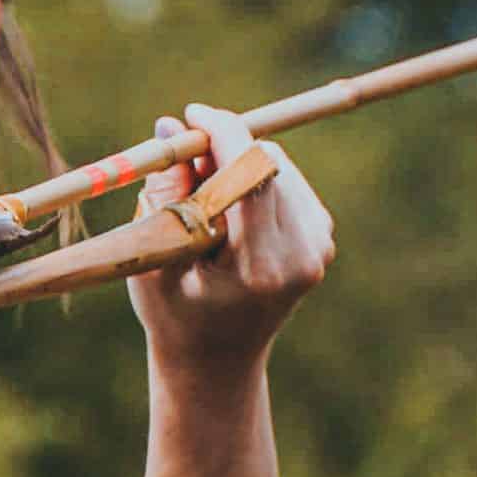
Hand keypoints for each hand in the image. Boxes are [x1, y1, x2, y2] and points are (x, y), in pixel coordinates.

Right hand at [127, 104, 335, 376]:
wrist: (218, 362)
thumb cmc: (175, 313)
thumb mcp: (155, 259)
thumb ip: (165, 195)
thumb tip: (171, 125)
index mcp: (260, 266)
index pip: (252, 174)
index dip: (223, 132)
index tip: (191, 114)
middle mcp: (301, 255)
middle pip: (268, 162)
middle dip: (225, 144)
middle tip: (183, 153)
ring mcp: (318, 248)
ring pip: (277, 164)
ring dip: (237, 161)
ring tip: (199, 196)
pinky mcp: (321, 239)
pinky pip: (286, 180)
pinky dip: (253, 178)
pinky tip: (228, 210)